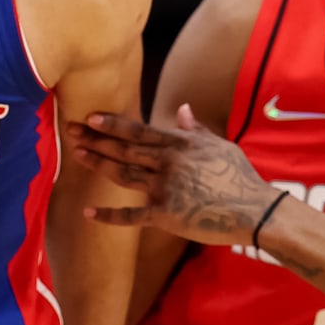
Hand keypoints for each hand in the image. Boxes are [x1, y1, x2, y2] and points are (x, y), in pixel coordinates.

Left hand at [66, 104, 270, 245]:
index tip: (91, 116)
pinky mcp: (165, 215)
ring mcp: (165, 188)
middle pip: (124, 149)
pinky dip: (109, 215)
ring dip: (98, 164)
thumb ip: (196, 130)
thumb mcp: (220, 147)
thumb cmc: (239, 178)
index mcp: (181, 144)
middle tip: (70, 129)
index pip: (139, 131)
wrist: (254, 211)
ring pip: (123, 175)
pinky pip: (131, 215)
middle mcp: (168, 163)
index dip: (113, 123)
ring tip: (77, 155)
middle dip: (95, 138)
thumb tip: (182, 109)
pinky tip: (88, 213)